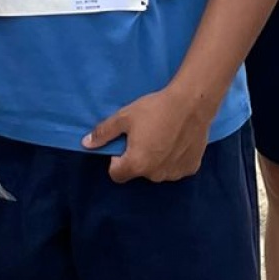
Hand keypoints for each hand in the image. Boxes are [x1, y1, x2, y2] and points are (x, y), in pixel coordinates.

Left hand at [83, 83, 210, 183]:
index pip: (116, 175)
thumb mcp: (124, 117)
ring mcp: (174, 174)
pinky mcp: (190, 168)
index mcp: (136, 165)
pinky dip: (173, 159)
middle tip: (144, 135)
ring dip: (156, 160)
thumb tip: (86, 144)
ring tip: (162, 136)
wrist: (192, 103)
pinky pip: (174, 168)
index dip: (116, 160)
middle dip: (137, 158)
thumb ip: (103, 133)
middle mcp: (154, 175)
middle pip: (138, 171)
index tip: (124, 145)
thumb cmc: (155, 109)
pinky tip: (176, 140)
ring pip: (157, 171)